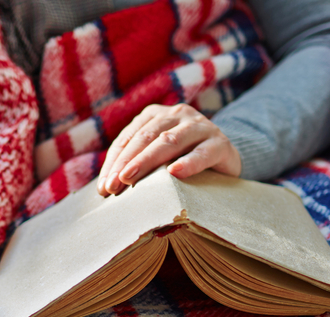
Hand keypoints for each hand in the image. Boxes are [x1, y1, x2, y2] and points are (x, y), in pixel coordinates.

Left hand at [97, 103, 241, 195]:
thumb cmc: (182, 161)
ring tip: (129, 179)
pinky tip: (174, 172)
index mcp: (155, 115)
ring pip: (169, 141)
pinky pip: (202, 153)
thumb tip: (104, 188)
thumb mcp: (157, 159)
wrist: (226, 160)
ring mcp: (200, 126)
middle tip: (111, 187)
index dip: (113, 162)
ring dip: (146, 161)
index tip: (103, 188)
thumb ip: (135, 164)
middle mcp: (177, 114)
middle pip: (145, 138)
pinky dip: (188, 163)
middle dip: (124, 163)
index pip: (128, 138)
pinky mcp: (220, 143)